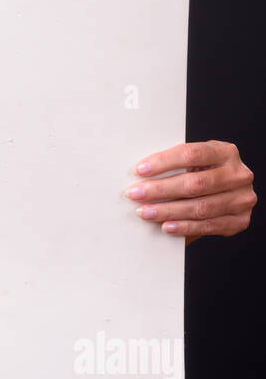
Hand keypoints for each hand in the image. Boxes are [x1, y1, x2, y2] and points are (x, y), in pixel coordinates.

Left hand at [126, 140, 256, 242]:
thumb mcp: (197, 162)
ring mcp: (242, 198)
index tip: (140, 170)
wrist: (231, 192)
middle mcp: (238, 174)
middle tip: (136, 194)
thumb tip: (141, 173)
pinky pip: (208, 225)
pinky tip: (166, 226)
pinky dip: (184, 226)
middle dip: (160, 190)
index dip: (164, 162)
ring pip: (200, 207)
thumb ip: (177, 165)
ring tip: (145, 212)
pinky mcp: (240, 220)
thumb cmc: (206, 173)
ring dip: (168, 211)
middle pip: (195, 183)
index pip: (192, 154)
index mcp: (226, 152)